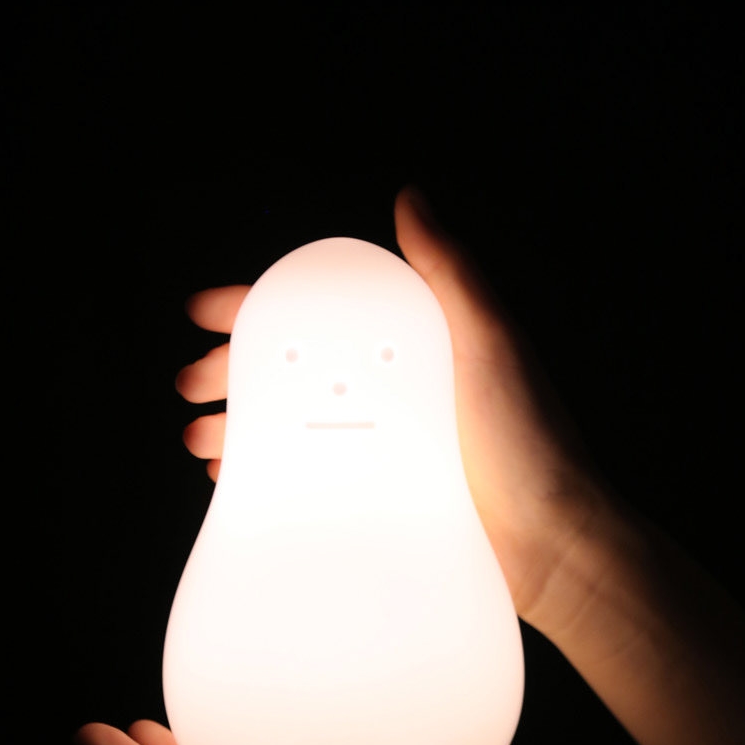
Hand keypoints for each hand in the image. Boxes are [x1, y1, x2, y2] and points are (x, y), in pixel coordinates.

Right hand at [176, 186, 607, 631]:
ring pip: (290, 423)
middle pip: (294, 368)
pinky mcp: (378, 497)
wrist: (553, 546)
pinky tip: (232, 479)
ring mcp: (383, 446)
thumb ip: (449, 271)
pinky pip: (305, 477)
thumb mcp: (490, 342)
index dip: (260, 306)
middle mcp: (394, 389)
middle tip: (191, 383)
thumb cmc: (531, 443)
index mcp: (413, 343)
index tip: (208, 311)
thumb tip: (411, 198)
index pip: (322, 312)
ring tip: (199, 437)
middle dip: (232, 370)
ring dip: (237, 424)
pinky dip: (264, 473)